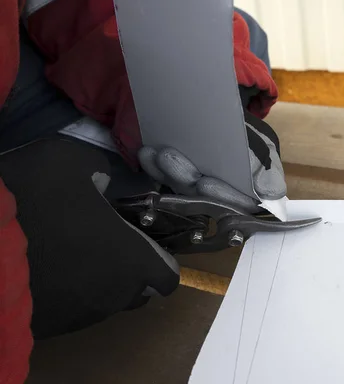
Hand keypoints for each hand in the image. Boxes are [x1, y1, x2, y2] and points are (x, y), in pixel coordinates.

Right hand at [0, 138, 178, 338]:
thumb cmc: (32, 202)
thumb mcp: (68, 158)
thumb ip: (98, 168)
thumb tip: (101, 180)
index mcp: (132, 260)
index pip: (167, 277)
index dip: (160, 262)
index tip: (144, 246)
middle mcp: (114, 296)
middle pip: (137, 292)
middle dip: (129, 272)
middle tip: (105, 245)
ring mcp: (80, 317)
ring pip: (104, 303)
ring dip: (98, 283)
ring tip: (73, 256)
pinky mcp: (49, 327)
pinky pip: (71, 312)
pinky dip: (68, 295)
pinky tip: (47, 271)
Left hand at [138, 110, 285, 212]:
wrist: (232, 128)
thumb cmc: (253, 144)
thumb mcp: (266, 152)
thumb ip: (269, 173)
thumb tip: (271, 194)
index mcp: (245, 199)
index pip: (235, 206)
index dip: (221, 197)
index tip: (205, 183)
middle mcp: (218, 201)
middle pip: (202, 197)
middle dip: (185, 178)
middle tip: (170, 157)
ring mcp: (196, 193)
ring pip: (181, 189)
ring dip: (167, 172)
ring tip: (157, 152)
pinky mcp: (177, 184)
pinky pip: (164, 180)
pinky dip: (154, 168)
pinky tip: (146, 154)